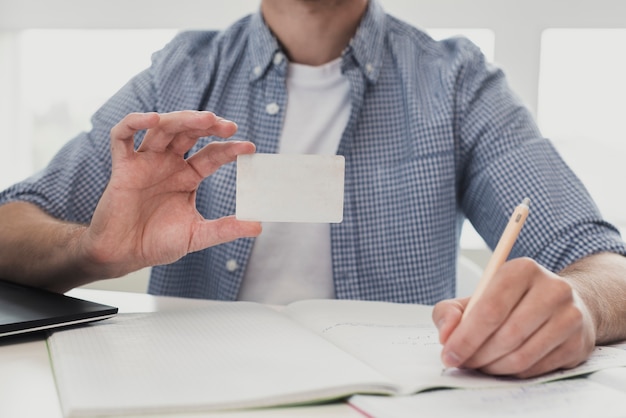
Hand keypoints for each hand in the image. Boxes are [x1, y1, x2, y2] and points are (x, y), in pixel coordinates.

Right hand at [79, 111, 260, 277]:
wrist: (123, 254)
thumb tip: (258, 226)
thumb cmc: (156, 243)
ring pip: (162, 128)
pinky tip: (152, 118)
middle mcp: (168, 164)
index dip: (230, 150)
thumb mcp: (197, 235)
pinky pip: (122, 136)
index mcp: (187, 177)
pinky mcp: (122, 166)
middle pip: (189, 133)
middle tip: (229, 126)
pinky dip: (134, 122)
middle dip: (209, 126)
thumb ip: (225, 229)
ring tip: (205, 118)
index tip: (250, 149)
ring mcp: (145, 162)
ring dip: (182, 119)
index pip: (212, 155)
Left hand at [433, 257, 595, 377]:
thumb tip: (446, 335)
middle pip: (506, 335)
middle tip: (462, 362)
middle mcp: (552, 289)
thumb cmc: (510, 300)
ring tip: (481, 364)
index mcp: (522, 269)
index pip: (490, 309)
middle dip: (477, 355)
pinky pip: (537, 368)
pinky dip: (512, 372)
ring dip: (493, 367)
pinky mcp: (578, 343)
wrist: (559, 304)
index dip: (465, 337)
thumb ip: (450, 311)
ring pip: (522, 355)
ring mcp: (570, 316)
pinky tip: (502, 365)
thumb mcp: (476, 296)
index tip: (449, 354)